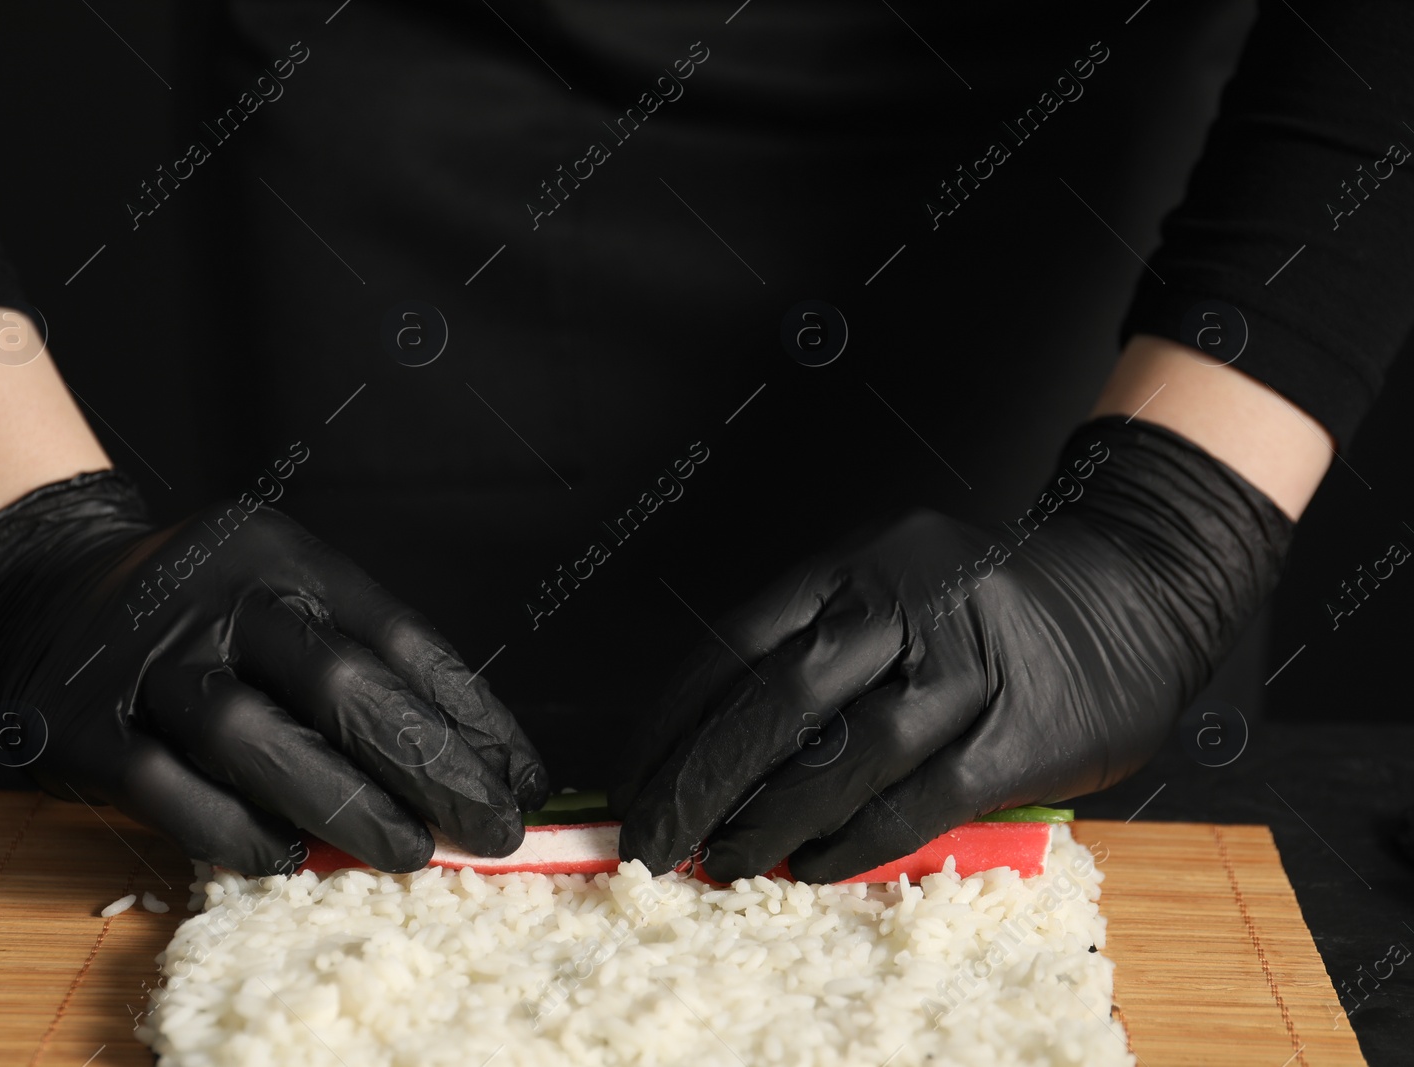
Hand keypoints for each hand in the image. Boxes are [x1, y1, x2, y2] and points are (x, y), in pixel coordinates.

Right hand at [0, 471, 547, 873]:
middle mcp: (211, 596)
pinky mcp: (83, 726)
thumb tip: (474, 760)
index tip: (521, 773)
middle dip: (428, 765)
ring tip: (410, 851)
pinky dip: (238, 832)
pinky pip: (170, 792)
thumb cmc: (203, 613)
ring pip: (253, 738)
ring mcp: (143, 660)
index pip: (397, 632)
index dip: (468, 711)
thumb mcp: (281, 592)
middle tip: (490, 824)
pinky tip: (290, 857)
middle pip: (336, 680)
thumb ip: (359, 660)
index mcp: (278, 555)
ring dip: (344, 805)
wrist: (49, 591)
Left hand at [612, 417, 1290, 882]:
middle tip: (651, 837)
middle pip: (779, 695)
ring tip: (725, 860)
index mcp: (858, 564)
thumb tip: (713, 754)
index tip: (632, 775)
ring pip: (849, 749)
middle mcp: (905, 601)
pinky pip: (922, 798)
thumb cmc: (988, 609)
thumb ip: (816, 650)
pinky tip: (812, 865)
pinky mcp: (1020, 729)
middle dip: (700, 778)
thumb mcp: (892, 589)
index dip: (672, 718)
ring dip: (772, 817)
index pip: (736, 641)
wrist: (1135, 594)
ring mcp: (967, 662)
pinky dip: (857, 839)